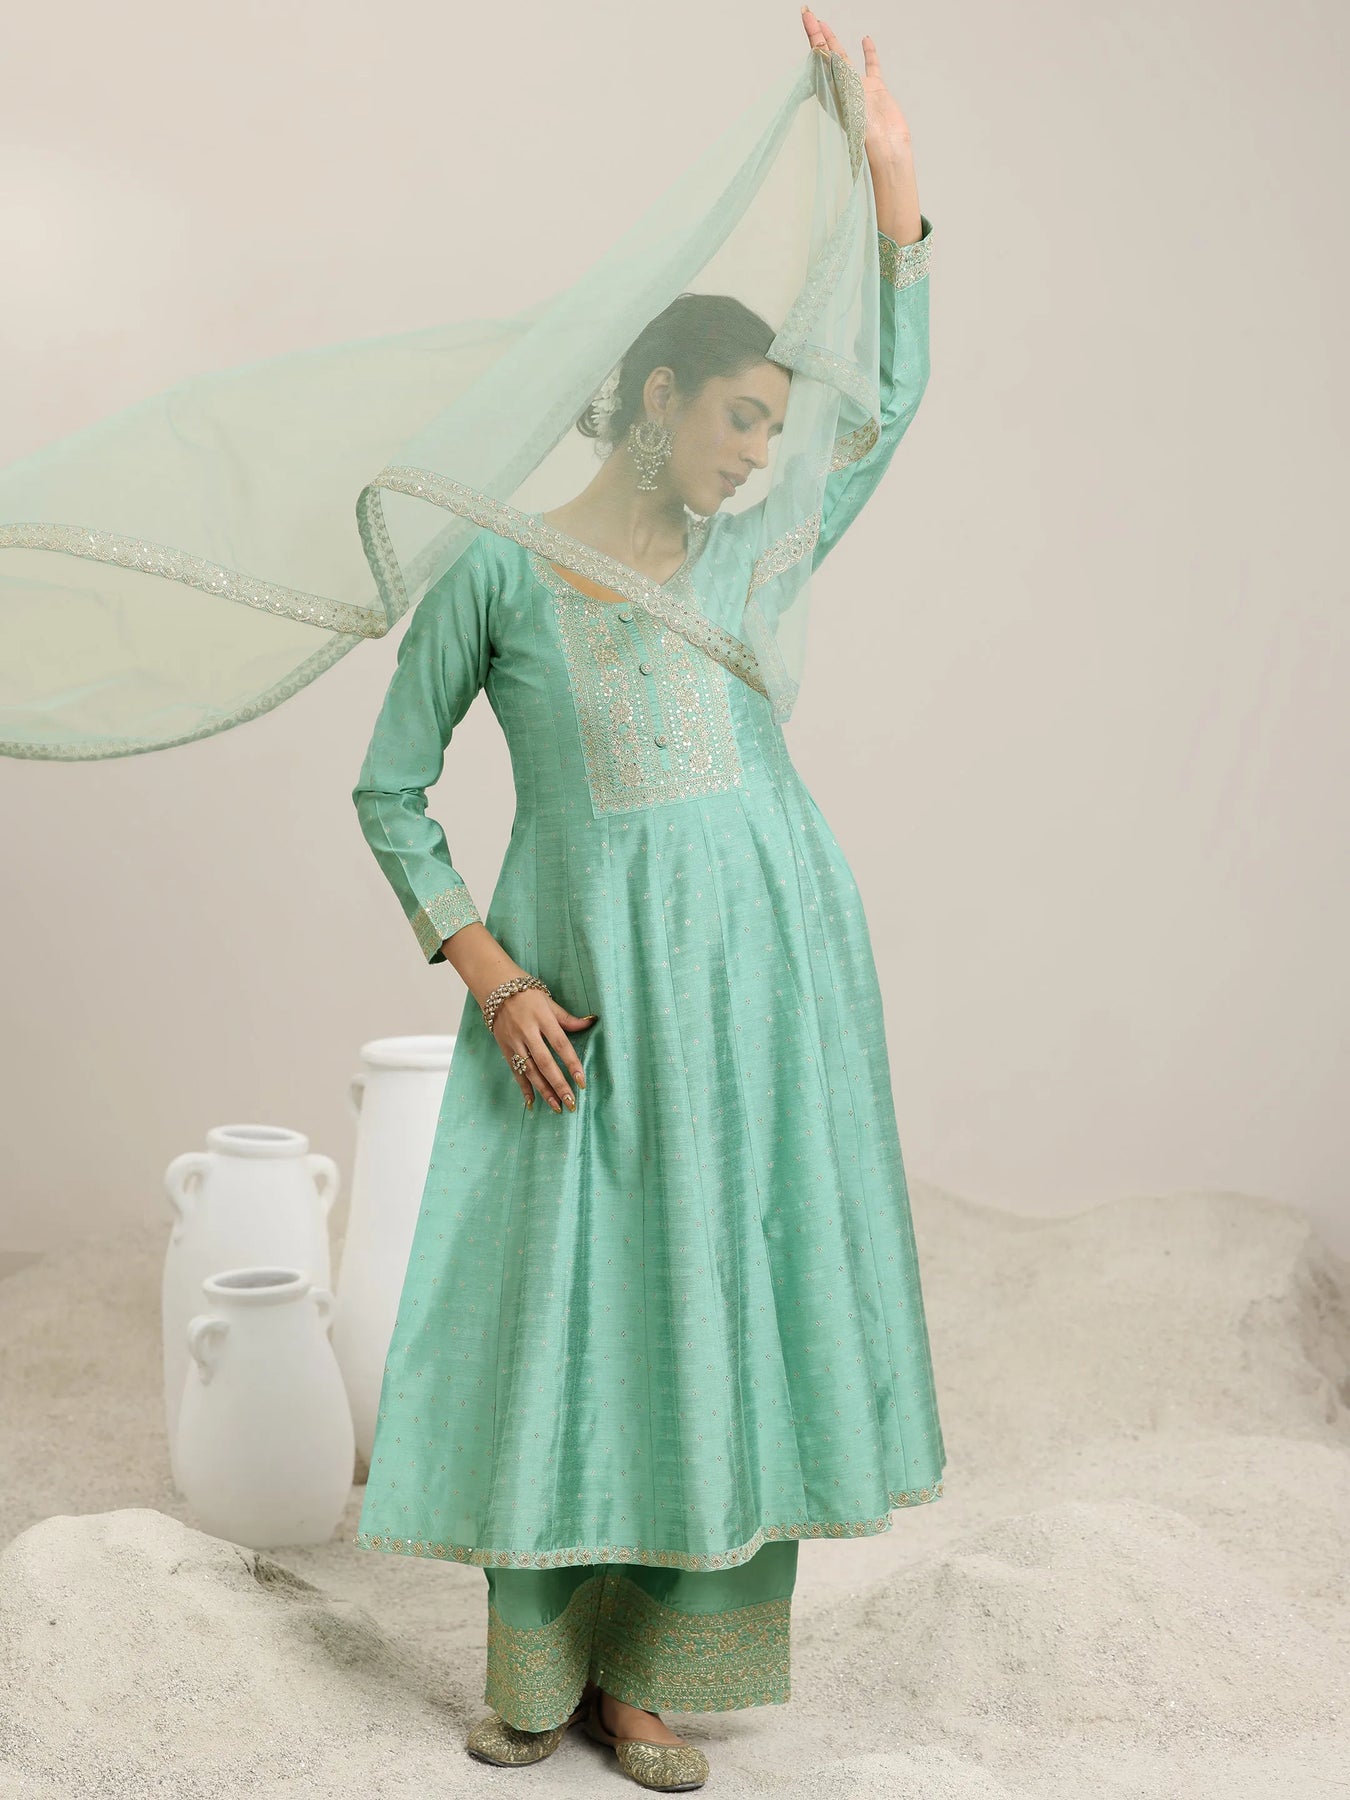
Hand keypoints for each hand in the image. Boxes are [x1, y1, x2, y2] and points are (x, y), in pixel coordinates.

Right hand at [491, 988, 597, 1112]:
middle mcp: (527, 1032)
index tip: (582, 1081)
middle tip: (571, 1102)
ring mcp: (514, 1041)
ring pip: (530, 1071)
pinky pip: (515, 1071)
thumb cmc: (526, 993)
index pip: (560, 1044)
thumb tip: (590, 1022)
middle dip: (559, 1084)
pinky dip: (523, 1087)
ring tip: (557, 1106)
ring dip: (544, 1090)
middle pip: (545, 1062)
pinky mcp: (504, 1048)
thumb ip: (567, 1018)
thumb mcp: (549, 1001)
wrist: (494, 987)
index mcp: (542, 1018)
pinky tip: (531, 1102)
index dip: (572, 1063)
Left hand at [800, 7, 913, 170]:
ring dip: (834, 40)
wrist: (885, 144)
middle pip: (824, 54)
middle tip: (808, 14)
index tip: (806, 16)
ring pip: (843, 56)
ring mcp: (857, 86)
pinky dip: (868, 53)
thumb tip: (817, 51)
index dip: (811, 34)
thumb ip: (831, 72)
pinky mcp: (875, 88)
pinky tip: (865, 39)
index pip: (817, 56)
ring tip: (824, 24)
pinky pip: (871, 66)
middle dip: (816, 34)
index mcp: (829, 89)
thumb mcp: (841, 94)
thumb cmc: (861, 127)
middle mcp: (840, 86)